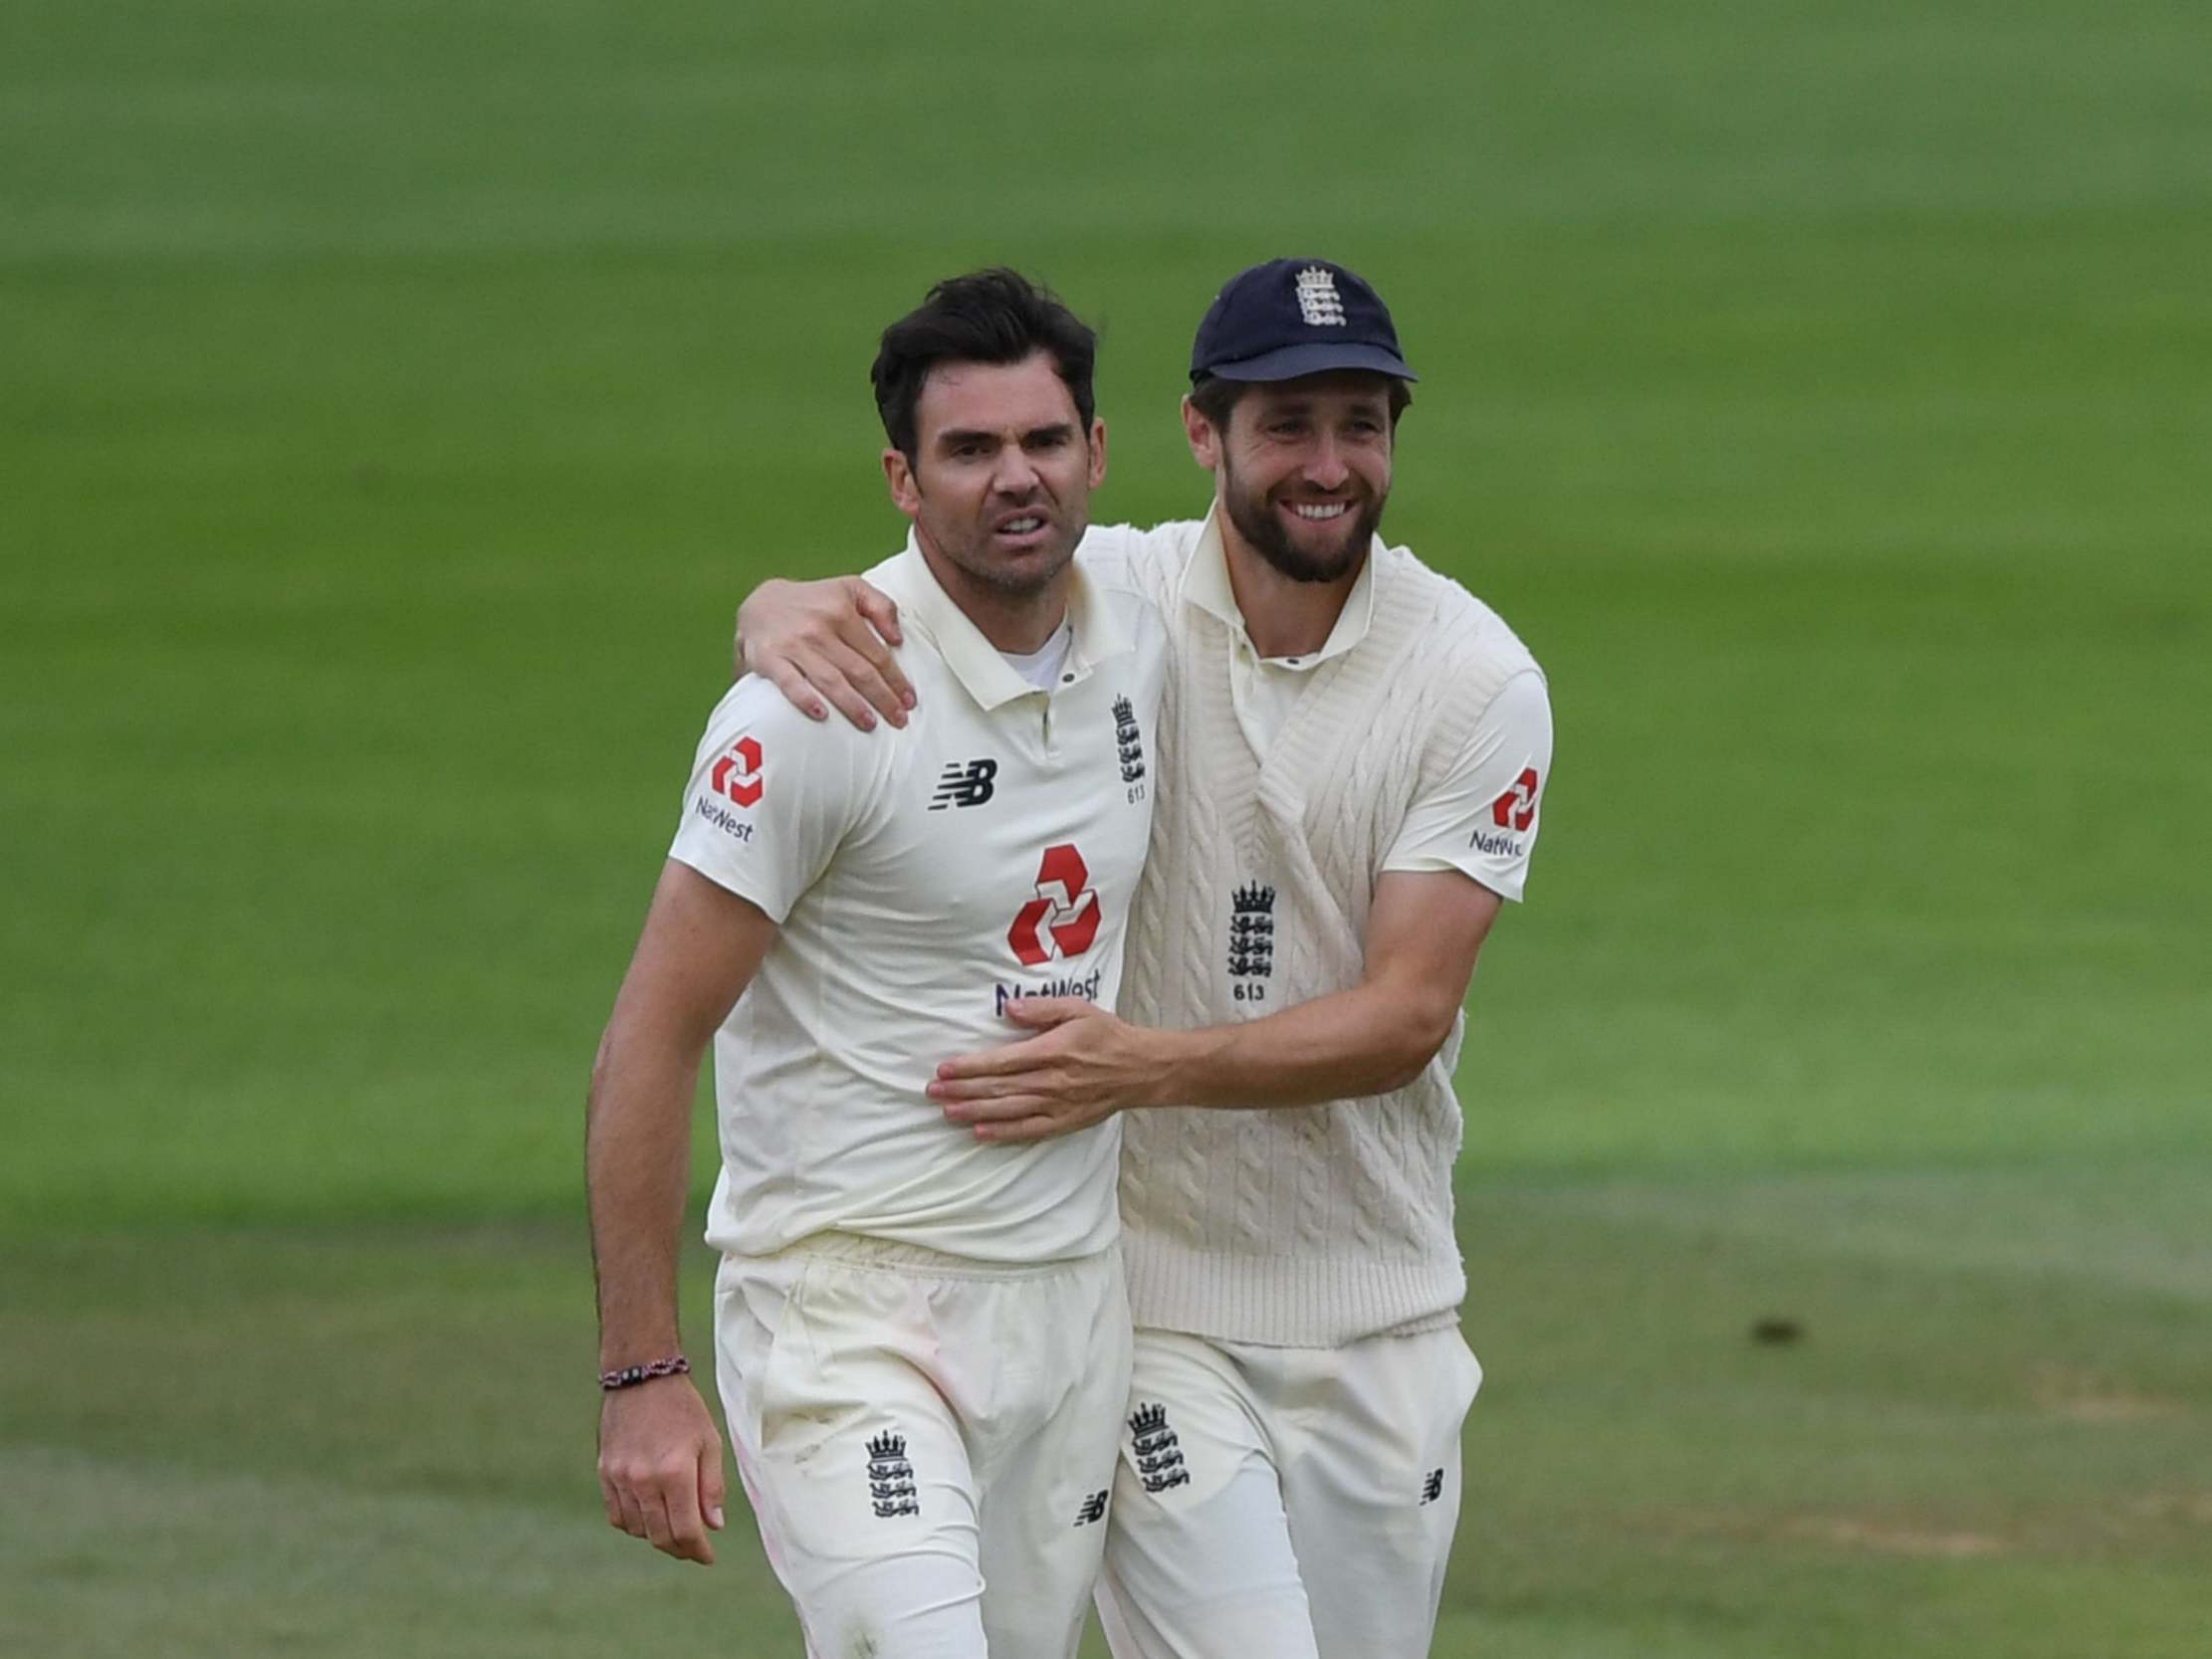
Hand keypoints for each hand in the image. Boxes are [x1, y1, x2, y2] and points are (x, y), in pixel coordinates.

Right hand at [597, 1376, 727, 1564]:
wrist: (641, 1377)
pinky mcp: (605, 1473)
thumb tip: (714, 1525)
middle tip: (694, 1549)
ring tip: (674, 1528)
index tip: (708, 1556)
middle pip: (660, 1536)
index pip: (686, 1530)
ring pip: (637, 1529)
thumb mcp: (709, 1441)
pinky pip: (617, 1515)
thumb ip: (712, 1486)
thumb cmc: (682, 1407)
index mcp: (674, 1472)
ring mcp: (620, 1478)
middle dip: (680, 1549)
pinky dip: (634, 1524)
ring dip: (657, 1537)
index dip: (699, 1550)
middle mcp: (643, 1480)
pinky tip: (649, 1516)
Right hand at [736, 576, 913, 730]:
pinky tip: (821, 715)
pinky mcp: (768, 658)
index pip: (876, 653)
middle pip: (858, 670)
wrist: (760, 603)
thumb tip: (897, 639)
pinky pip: (789, 682)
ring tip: (870, 724)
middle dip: (883, 697)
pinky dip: (805, 699)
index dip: (896, 679)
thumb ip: (881, 605)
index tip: (909, 700)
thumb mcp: (850, 588)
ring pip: (830, 680)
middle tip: (899, 719)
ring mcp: (793, 644)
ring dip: (853, 705)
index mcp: (841, 611)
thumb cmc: (814, 602)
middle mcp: (818, 628)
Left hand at [929, 999, 1171, 1142]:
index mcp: (1052, 1051)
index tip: (944, 1068)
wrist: (1141, 1069)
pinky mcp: (1064, 1122)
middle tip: (932, 1092)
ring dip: (974, 1111)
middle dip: (962, 1090)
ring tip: (947, 1112)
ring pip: (1008, 1111)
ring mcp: (1057, 1105)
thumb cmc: (1107, 1035)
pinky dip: (1003, 1133)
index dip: (970, 1066)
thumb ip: (1043, 1008)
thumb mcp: (1079, 1009)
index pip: (1002, 1061)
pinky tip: (980, 1132)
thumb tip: (1010, 1008)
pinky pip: (1029, 1130)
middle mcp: (1051, 1081)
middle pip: (998, 1088)